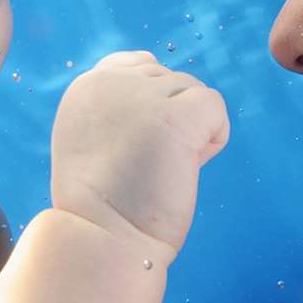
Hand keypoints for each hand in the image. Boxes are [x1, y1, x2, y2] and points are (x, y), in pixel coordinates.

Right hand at [49, 50, 229, 251]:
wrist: (102, 237)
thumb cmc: (104, 203)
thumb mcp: (92, 137)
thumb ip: (116, 102)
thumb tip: (155, 68)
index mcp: (87, 86)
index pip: (140, 65)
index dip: (154, 106)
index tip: (136, 146)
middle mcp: (110, 81)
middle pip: (172, 82)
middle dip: (171, 122)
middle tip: (144, 165)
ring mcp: (142, 95)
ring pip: (195, 94)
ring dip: (191, 133)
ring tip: (160, 169)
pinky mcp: (174, 115)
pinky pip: (215, 108)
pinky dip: (212, 140)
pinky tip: (186, 166)